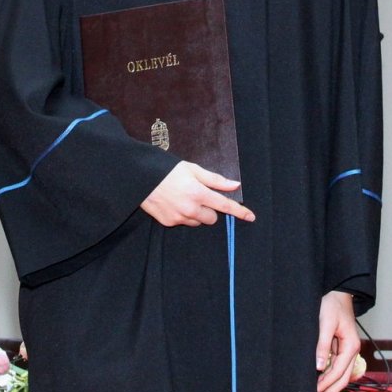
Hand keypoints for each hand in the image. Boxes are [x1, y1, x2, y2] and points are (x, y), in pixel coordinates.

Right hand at [141, 161, 255, 226]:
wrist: (140, 177)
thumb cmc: (167, 170)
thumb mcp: (192, 169)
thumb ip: (215, 180)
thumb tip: (235, 185)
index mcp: (198, 193)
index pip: (224, 205)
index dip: (239, 211)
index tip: (251, 217)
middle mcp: (190, 208)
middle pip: (212, 218)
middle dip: (209, 209)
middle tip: (198, 195)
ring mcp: (178, 217)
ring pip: (197, 221)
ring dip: (196, 213)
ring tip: (183, 198)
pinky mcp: (168, 222)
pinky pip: (183, 222)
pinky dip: (182, 215)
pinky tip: (173, 203)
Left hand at [315, 291, 359, 391]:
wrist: (338, 292)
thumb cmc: (332, 304)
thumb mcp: (325, 322)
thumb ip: (323, 345)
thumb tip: (319, 367)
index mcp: (351, 345)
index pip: (338, 371)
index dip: (326, 383)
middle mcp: (352, 351)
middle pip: (342, 378)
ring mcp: (347, 351)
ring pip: (340, 375)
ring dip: (329, 387)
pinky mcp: (341, 349)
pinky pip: (336, 367)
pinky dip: (328, 377)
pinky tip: (319, 384)